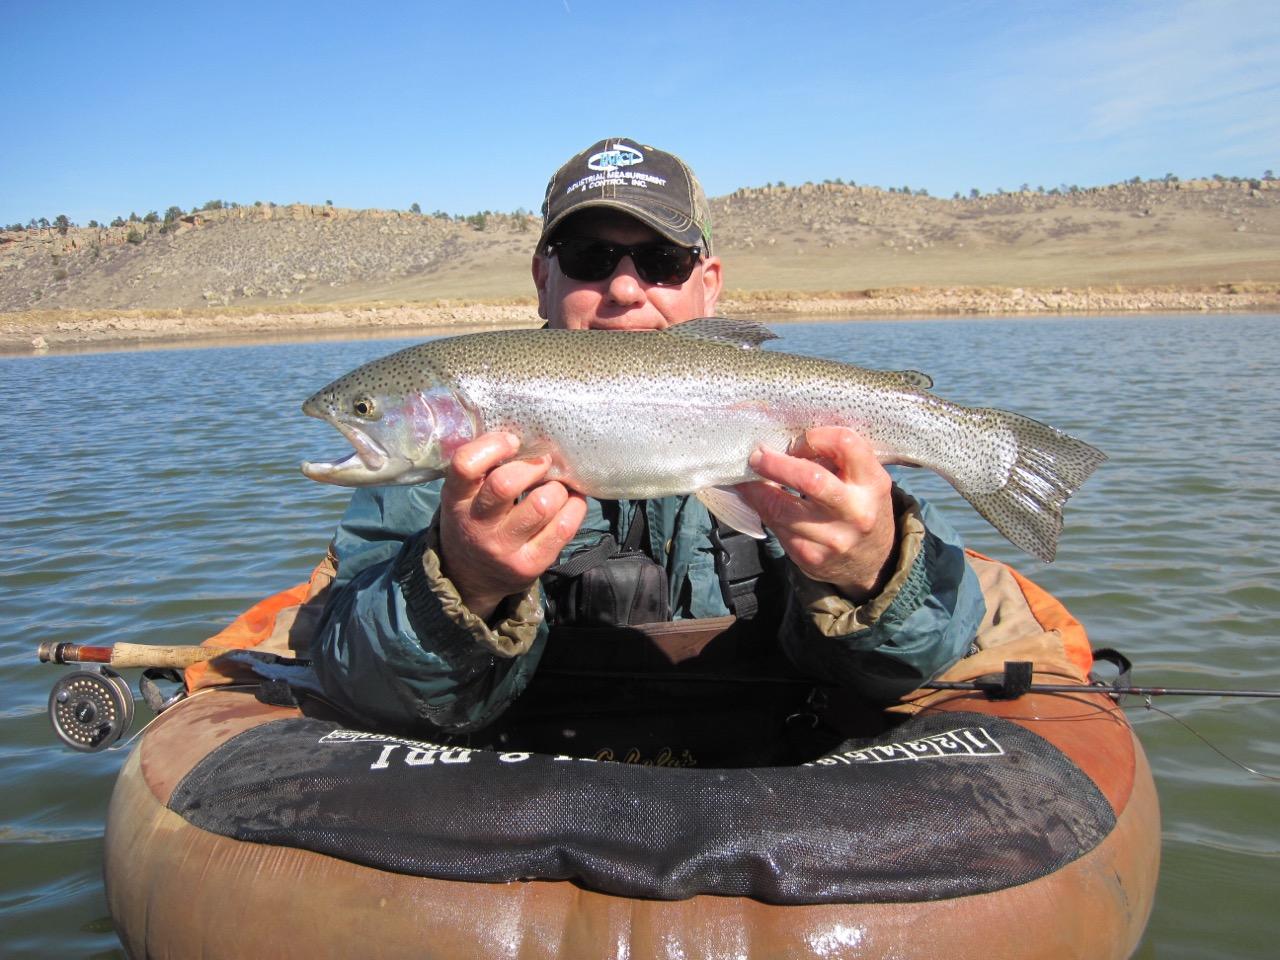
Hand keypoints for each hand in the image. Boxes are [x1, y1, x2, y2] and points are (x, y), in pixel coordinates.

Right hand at [438, 432, 587, 619]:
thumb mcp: (465, 496)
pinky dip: (574, 506)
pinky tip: (570, 501)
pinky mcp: (530, 564)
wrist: (473, 578)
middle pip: (506, 484)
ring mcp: (504, 548)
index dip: (493, 446)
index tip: (512, 442)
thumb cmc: (475, 521)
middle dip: (533, 465)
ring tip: (555, 486)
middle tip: (543, 463)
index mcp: (456, 500)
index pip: (465, 465)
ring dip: (557, 487)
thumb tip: (530, 436)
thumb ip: (485, 469)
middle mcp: (477, 525)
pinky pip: (564, 527)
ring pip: (542, 504)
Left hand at [736, 427, 896, 602]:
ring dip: (756, 488)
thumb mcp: (864, 479)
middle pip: (809, 479)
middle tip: (757, 455)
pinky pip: (775, 526)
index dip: (814, 437)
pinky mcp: (809, 556)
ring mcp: (832, 538)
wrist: (872, 561)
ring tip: (748, 474)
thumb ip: (837, 459)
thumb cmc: (861, 507)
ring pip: (781, 508)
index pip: (844, 444)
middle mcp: (855, 512)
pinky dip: (759, 506)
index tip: (797, 440)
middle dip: (776, 464)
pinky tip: (755, 496)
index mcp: (873, 483)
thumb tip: (784, 439)